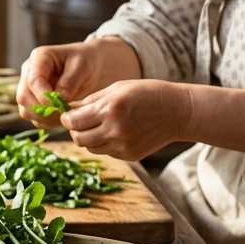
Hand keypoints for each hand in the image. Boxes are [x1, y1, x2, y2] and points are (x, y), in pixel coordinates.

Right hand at [17, 37, 141, 127]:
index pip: (33, 80)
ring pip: (25, 110)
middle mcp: (29, 72)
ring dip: (44, 118)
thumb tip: (59, 100)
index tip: (61, 105)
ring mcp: (29, 88)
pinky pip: (33, 118)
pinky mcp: (34, 101)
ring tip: (65, 115)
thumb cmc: (87, 61)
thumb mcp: (82, 67)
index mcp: (39, 57)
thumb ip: (70, 82)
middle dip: (43, 109)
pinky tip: (62, 117)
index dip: (44, 96)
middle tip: (64, 113)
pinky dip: (46, 122)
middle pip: (24, 97)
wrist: (91, 67)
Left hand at [59, 79, 190, 161]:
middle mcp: (115, 130)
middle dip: (74, 130)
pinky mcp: (129, 156)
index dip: (66, 118)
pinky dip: (105, 143)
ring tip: (100, 125)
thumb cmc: (147, 93)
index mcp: (110, 109)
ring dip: (89, 138)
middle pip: (78, 139)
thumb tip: (69, 110)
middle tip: (80, 122)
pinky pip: (106, 152)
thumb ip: (91, 100)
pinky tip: (116, 131)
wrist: (178, 112)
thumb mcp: (117, 88)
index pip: (73, 122)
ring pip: (90, 148)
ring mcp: (122, 146)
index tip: (68, 114)